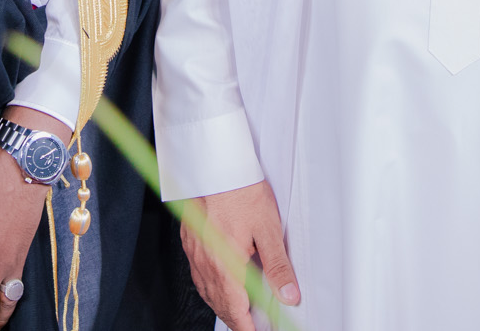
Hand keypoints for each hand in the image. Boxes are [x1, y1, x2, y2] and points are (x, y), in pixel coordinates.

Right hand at [179, 179, 299, 329]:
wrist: (214, 166)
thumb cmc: (240, 191)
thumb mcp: (267, 229)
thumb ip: (277, 266)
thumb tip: (288, 295)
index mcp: (226, 264)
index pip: (236, 310)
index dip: (247, 327)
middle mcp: (206, 262)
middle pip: (220, 304)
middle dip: (237, 321)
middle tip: (252, 327)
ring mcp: (196, 253)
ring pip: (207, 292)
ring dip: (223, 306)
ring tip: (239, 313)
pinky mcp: (191, 241)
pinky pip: (198, 276)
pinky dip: (210, 289)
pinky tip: (219, 286)